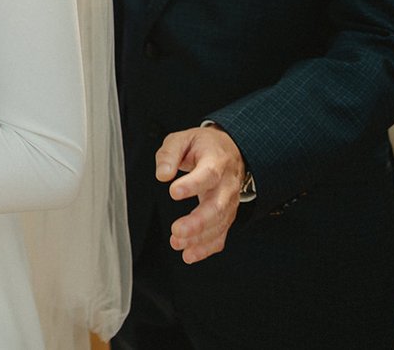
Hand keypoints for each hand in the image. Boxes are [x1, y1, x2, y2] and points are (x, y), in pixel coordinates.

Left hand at [156, 126, 246, 263]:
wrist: (231, 152)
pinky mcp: (226, 216)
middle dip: (198, 222)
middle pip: (217, 206)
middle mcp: (226, 185)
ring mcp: (229, 203)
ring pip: (219, 224)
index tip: (174, 192)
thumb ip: (169, 154)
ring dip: (199, 238)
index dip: (192, 185)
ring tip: (177, 244)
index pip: (208, 174)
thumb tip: (162, 175)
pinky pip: (221, 235)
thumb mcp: (183, 139)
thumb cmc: (205, 146)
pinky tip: (190, 254)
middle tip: (177, 230)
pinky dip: (206, 248)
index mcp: (216, 161)